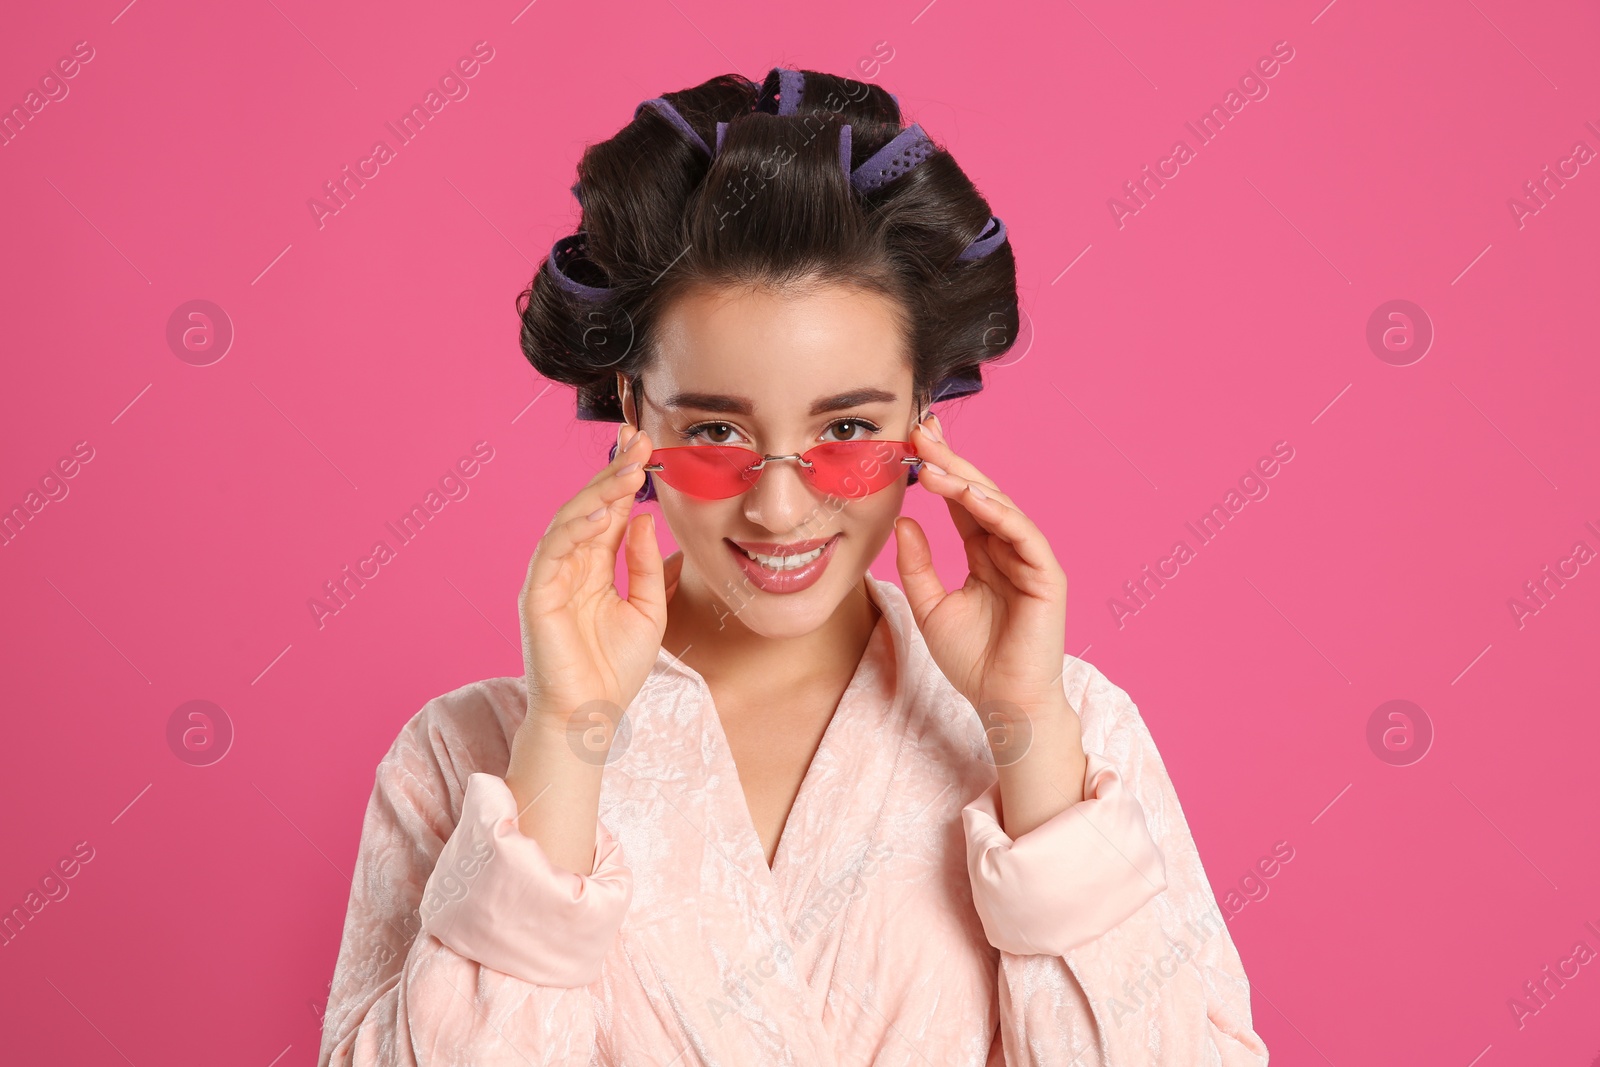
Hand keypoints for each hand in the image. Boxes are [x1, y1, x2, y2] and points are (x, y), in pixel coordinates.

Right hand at [517, 422, 678, 736]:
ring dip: (597, 493)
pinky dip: (574, 529)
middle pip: (588, 508)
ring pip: (568, 522)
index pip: (608, 513)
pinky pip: (552, 552)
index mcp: (594, 568)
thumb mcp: (649, 610)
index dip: (624, 480)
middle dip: (612, 474)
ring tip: (627, 470)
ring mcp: (550, 579)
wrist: (593, 716)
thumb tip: (643, 518)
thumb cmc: (617, 670)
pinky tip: (601, 511)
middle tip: (637, 443)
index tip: (645, 446)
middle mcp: (570, 567)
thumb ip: (644, 564)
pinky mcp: (537, 596)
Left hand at [895, 415, 1086, 828]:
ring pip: (999, 507)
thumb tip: (902, 521)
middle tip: (921, 431)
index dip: (938, 472)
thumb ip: (917, 565)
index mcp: (984, 554)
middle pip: (979, 494)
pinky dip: (997, 512)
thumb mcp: (929, 606)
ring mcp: (1030, 560)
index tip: (910, 442)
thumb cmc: (972, 661)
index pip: (961, 503)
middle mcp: (1009, 549)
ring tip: (932, 462)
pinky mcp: (1046, 576)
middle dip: (951, 461)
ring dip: (966, 481)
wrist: (1002, 703)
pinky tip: (970, 495)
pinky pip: (1022, 533)